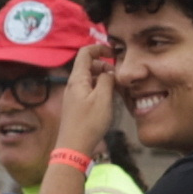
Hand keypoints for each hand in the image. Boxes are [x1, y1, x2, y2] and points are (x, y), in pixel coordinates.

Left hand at [52, 39, 119, 160]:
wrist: (74, 145)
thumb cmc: (89, 122)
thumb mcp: (103, 99)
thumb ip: (107, 81)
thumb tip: (110, 72)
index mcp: (77, 78)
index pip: (85, 53)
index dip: (99, 48)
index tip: (114, 52)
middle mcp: (73, 84)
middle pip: (88, 65)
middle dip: (105, 66)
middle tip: (119, 77)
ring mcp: (74, 94)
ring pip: (90, 78)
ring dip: (104, 78)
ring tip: (117, 89)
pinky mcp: (77, 104)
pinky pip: (89, 89)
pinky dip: (100, 88)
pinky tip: (109, 100)